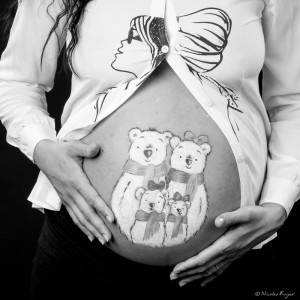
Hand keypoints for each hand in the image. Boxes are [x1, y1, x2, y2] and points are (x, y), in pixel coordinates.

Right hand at [33, 139, 113, 243]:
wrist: (43, 156)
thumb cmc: (61, 151)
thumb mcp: (73, 146)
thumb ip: (86, 149)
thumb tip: (97, 148)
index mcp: (75, 180)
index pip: (91, 197)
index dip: (101, 208)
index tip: (111, 219)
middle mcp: (71, 192)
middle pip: (86, 213)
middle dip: (98, 226)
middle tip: (109, 238)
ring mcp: (67, 198)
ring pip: (80, 218)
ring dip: (91, 230)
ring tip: (102, 240)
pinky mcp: (65, 200)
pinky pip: (74, 216)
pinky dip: (82, 227)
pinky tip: (90, 236)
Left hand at [170, 203, 286, 286]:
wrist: (271, 222)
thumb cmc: (256, 215)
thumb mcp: (244, 212)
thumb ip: (230, 217)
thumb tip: (217, 221)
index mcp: (227, 244)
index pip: (203, 258)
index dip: (188, 265)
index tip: (175, 269)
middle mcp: (228, 253)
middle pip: (204, 268)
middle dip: (187, 273)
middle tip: (172, 278)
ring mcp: (232, 256)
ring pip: (211, 271)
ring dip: (195, 277)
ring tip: (182, 282)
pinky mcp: (234, 255)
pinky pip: (220, 270)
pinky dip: (210, 278)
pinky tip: (203, 283)